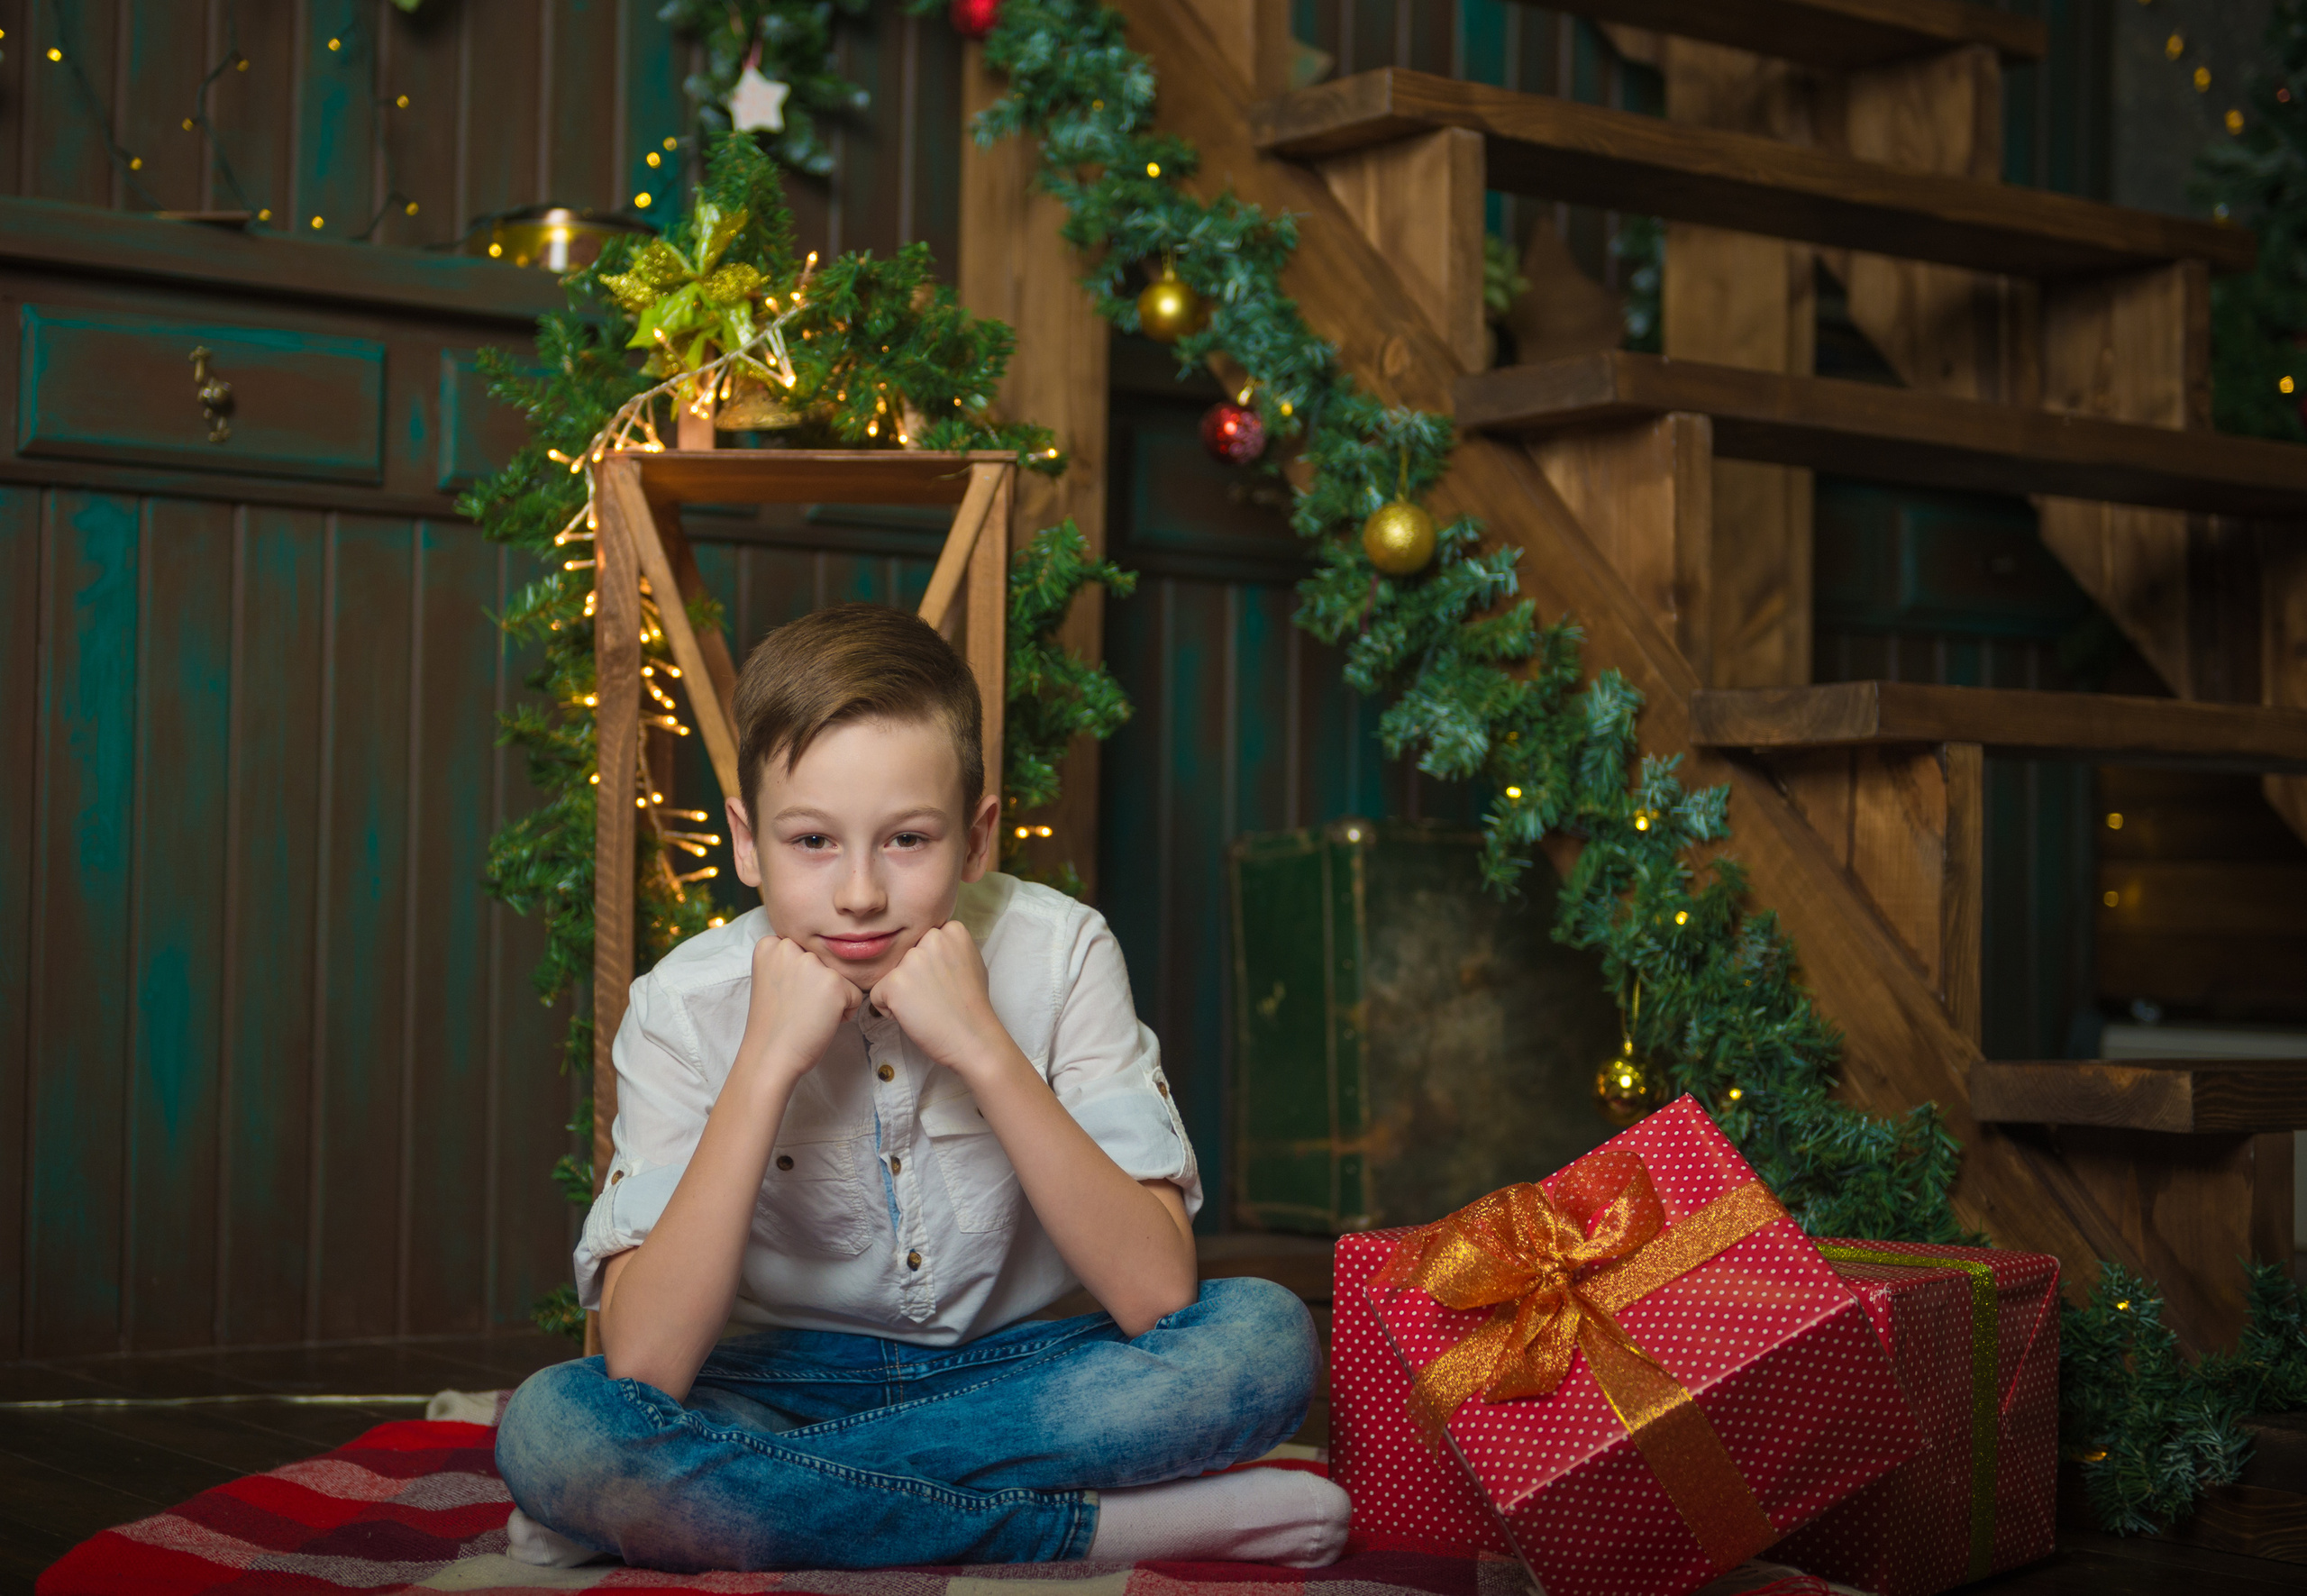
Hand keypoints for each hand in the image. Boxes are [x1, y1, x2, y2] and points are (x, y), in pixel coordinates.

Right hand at [737, 935, 861, 1078]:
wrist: (770, 1056)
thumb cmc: (774, 1024)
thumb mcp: (773, 979)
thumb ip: (791, 961)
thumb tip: (825, 956)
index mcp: (770, 945)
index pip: (805, 952)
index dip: (801, 979)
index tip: (785, 996)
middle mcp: (789, 947)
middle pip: (823, 962)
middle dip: (817, 985)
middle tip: (796, 1007)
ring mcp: (812, 964)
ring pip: (840, 978)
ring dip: (832, 997)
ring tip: (807, 1014)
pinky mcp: (835, 983)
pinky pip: (855, 995)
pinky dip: (844, 1012)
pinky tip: (819, 1022)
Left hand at [870, 922, 1010, 1076]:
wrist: (972, 1038)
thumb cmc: (972, 1006)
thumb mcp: (971, 962)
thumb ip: (949, 947)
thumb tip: (927, 944)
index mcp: (952, 930)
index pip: (922, 941)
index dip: (929, 965)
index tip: (944, 981)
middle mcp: (932, 938)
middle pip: (905, 956)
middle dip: (912, 976)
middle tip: (935, 995)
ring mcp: (912, 959)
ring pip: (890, 974)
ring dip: (901, 992)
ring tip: (926, 1005)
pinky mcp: (894, 982)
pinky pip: (877, 994)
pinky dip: (890, 1009)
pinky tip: (914, 1015)